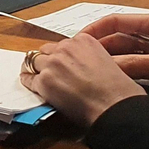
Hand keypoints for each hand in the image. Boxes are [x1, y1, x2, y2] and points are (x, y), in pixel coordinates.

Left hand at [20, 34, 146, 127]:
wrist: (115, 107)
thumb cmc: (120, 91)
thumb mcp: (109, 63)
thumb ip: (90, 59)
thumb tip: (82, 68)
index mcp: (83, 41)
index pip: (62, 44)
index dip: (60, 56)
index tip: (59, 62)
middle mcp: (66, 48)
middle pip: (46, 50)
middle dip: (46, 60)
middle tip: (47, 71)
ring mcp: (53, 64)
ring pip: (34, 62)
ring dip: (36, 70)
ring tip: (34, 76)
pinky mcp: (44, 81)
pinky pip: (29, 80)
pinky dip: (30, 83)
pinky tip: (32, 87)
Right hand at [82, 12, 148, 106]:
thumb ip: (137, 65)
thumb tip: (103, 68)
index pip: (116, 22)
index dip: (93, 31)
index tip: (74, 45)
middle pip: (118, 41)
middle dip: (98, 50)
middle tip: (76, 66)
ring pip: (125, 58)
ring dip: (109, 65)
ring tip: (88, 77)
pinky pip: (136, 72)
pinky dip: (123, 77)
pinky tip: (111, 87)